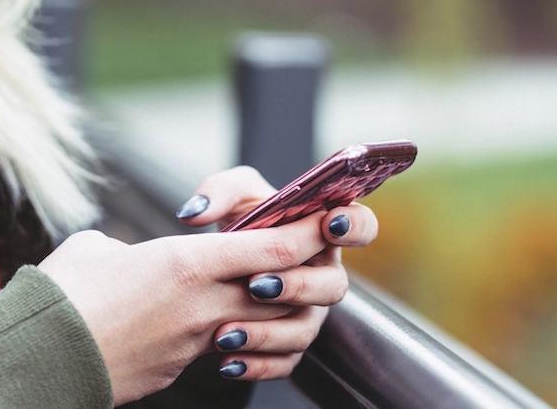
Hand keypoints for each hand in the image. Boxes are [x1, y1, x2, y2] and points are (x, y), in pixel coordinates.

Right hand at [39, 213, 327, 403]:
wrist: (36, 361)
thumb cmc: (59, 295)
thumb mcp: (96, 249)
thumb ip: (130, 248)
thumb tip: (131, 259)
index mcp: (186, 264)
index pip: (274, 248)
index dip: (309, 233)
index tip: (327, 219)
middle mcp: (202, 305)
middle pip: (283, 290)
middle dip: (303, 274)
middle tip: (303, 257)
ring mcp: (194, 343)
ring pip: (262, 326)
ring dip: (273, 313)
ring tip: (261, 297)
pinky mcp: (178, 370)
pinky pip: (225, 353)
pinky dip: (235, 341)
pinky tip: (219, 332)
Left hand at [176, 166, 378, 380]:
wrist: (216, 268)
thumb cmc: (239, 223)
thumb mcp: (231, 196)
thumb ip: (218, 191)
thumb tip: (195, 214)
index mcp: (323, 233)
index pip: (361, 226)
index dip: (354, 226)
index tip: (329, 224)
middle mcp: (323, 275)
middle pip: (334, 286)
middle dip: (298, 286)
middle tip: (256, 284)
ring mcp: (309, 313)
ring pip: (304, 331)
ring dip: (267, 333)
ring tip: (226, 332)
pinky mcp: (289, 345)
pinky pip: (283, 363)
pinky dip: (255, 365)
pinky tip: (226, 362)